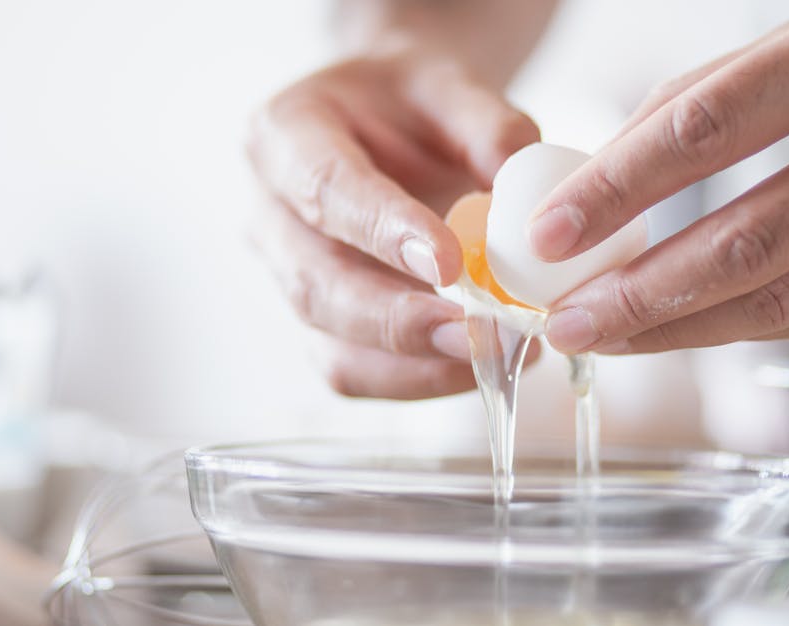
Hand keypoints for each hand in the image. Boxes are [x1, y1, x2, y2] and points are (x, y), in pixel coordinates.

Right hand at [247, 44, 539, 397]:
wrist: (393, 125)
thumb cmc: (412, 102)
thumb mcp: (450, 82)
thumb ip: (486, 123)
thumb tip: (519, 178)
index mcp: (283, 135)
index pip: (324, 189)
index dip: (381, 231)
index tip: (448, 262)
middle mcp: (270, 213)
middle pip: (315, 284)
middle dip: (395, 319)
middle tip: (471, 332)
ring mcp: (289, 276)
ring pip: (329, 343)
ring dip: (411, 363)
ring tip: (491, 355)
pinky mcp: (320, 323)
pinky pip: (354, 370)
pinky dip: (416, 379)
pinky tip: (477, 365)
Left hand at [530, 0, 788, 353]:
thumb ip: (718, 94)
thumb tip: (607, 172)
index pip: (703, 130)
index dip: (615, 188)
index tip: (549, 233)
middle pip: (742, 240)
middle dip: (636, 294)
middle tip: (563, 320)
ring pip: (784, 297)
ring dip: (679, 330)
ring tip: (607, 338)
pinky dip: (748, 328)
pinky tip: (686, 332)